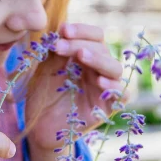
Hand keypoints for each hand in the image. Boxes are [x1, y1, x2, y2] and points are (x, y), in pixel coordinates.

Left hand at [25, 22, 127, 151]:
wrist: (38, 130)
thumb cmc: (43, 98)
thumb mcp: (45, 71)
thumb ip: (56, 54)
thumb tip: (62, 31)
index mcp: (86, 56)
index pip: (94, 36)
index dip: (82, 30)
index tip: (62, 29)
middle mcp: (98, 70)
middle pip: (102, 48)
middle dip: (81, 43)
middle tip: (60, 45)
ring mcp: (104, 88)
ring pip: (115, 68)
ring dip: (99, 59)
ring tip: (81, 57)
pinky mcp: (108, 108)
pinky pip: (121, 95)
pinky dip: (114, 87)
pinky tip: (99, 82)